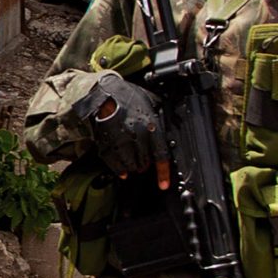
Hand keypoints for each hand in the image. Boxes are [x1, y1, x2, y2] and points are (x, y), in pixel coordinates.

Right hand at [73, 71, 168, 186]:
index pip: (160, 155)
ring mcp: (120, 142)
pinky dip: (119, 170)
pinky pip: (114, 164)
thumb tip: (172, 122)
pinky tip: (122, 171)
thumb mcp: (151, 101)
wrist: (104, 92)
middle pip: (144, 163)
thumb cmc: (129, 96)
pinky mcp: (106, 144)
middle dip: (145, 165)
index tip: (163, 185)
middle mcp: (137, 136)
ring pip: (130, 166)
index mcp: (151, 126)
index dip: (162, 173)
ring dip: (132, 167)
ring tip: (132, 162)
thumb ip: (160, 117)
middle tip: (143, 162)